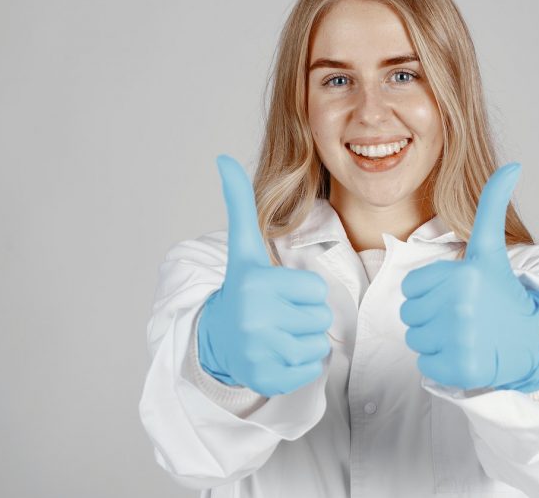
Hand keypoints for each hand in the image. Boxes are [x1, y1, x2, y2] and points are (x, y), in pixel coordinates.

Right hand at [196, 155, 333, 396]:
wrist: (218, 340)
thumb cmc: (242, 291)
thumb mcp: (243, 248)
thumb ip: (239, 203)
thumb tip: (222, 158)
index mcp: (255, 283)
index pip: (315, 290)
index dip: (302, 292)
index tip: (278, 293)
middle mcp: (254, 317)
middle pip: (320, 318)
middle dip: (305, 317)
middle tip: (278, 316)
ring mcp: (259, 351)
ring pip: (317, 344)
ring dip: (303, 341)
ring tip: (276, 334)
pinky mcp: (267, 379)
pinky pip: (310, 370)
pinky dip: (300, 365)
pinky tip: (276, 355)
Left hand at [400, 163, 538, 391]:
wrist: (532, 342)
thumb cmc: (503, 293)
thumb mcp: (492, 250)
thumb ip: (491, 206)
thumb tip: (514, 165)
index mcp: (463, 275)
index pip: (411, 287)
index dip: (431, 291)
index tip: (459, 293)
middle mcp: (461, 306)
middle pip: (409, 314)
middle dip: (431, 316)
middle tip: (463, 316)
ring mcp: (462, 339)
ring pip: (416, 340)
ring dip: (435, 340)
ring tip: (466, 334)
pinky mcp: (462, 369)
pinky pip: (426, 365)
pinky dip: (443, 364)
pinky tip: (467, 354)